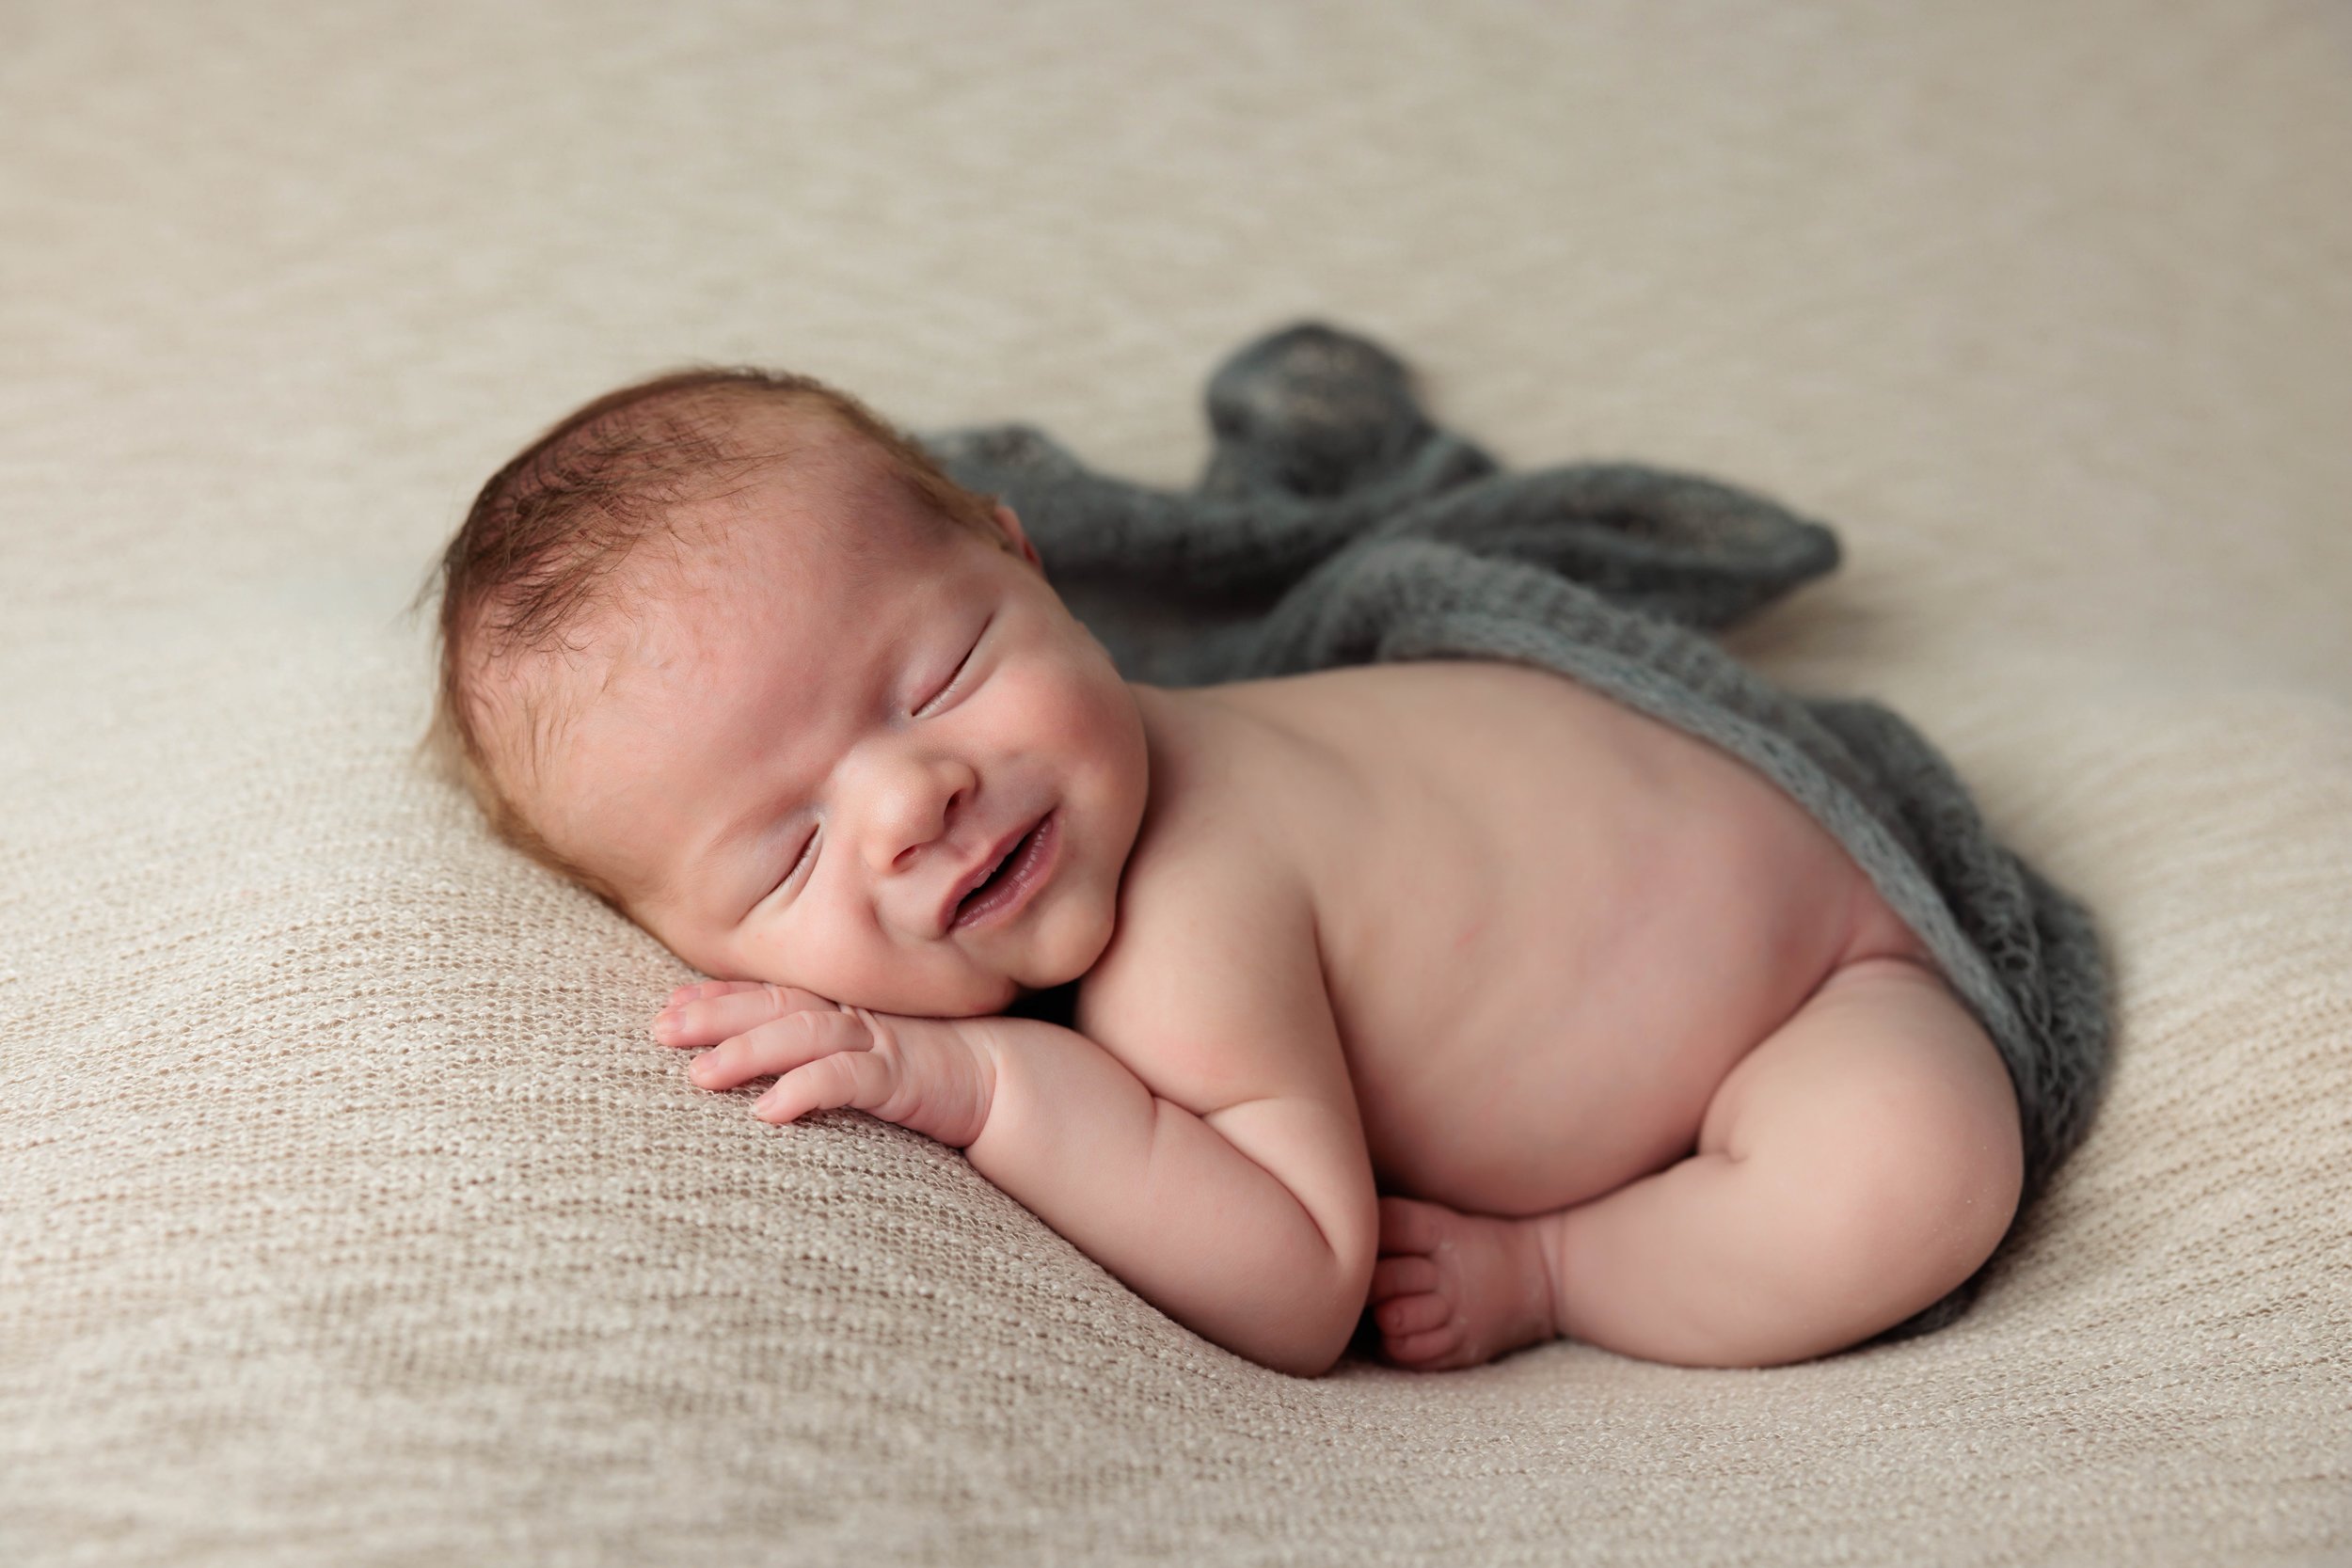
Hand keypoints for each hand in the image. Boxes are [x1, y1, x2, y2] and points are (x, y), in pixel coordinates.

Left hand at [651, 980, 996, 1147]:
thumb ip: (821, 1049)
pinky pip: (846, 1080)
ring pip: (801, 1037)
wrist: (1005, 1080)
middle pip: (773, 1005)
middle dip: (714, 1015)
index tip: (668, 1006)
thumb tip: (761, 1071)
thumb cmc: (931, 1070)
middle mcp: (853, 1016)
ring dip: (746, 1052)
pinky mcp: (901, 1077)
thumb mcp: (866, 1053)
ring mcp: (878, 1042)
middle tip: (660, 1030)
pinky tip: (768, 1111)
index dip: (718, 996)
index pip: (770, 993)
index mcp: (841, 1008)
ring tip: (698, 1075)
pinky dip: (805, 1090)